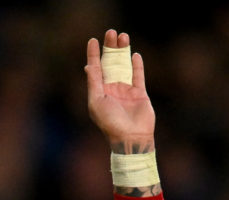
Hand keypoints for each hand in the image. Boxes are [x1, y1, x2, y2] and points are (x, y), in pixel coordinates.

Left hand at [85, 29, 154, 150]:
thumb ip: (93, 83)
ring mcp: (126, 91)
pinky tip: (135, 55)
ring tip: (124, 36)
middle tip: (111, 32)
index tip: (93, 40)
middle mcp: (112, 90)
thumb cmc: (110, 122)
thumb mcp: (96, 101)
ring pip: (124, 66)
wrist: (130, 138)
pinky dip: (137, 65)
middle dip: (110, 48)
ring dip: (123, 52)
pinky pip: (138, 76)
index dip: (93, 54)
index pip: (96, 68)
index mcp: (99, 92)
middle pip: (110, 63)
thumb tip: (88, 66)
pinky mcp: (140, 94)